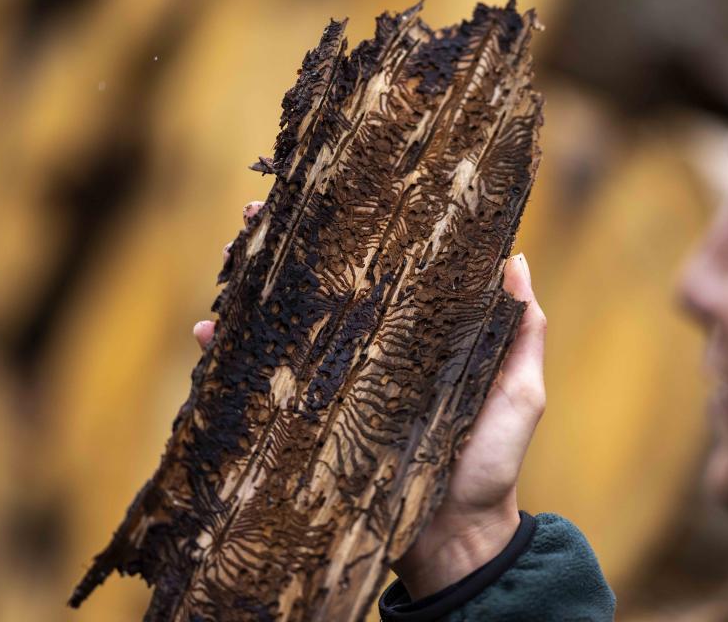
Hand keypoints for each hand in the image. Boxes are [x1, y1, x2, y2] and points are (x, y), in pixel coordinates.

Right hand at [193, 203, 546, 600]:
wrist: (457, 536)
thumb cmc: (494, 462)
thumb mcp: (520, 393)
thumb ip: (521, 332)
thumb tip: (514, 259)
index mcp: (420, 337)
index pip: (386, 275)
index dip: (362, 236)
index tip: (341, 192)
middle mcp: (373, 353)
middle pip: (328, 290)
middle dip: (293, 249)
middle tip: (262, 212)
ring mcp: (338, 385)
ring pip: (290, 326)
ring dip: (254, 289)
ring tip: (234, 254)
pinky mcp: (312, 421)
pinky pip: (264, 384)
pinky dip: (229, 359)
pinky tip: (206, 332)